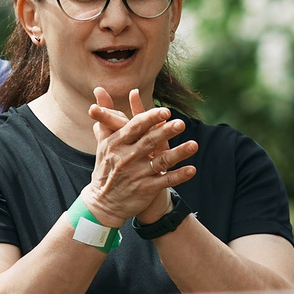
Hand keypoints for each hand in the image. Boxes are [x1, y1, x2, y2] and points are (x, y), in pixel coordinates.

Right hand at [83, 89, 198, 225]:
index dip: (150, 119)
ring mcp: (136, 175)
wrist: (102, 203)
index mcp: (116, 144)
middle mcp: (126, 158)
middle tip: (181, 123)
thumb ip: (105, 114)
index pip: (135, 128)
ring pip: (160, 161)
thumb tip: (99, 90)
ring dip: (178, 153)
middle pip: (149, 142)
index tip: (165, 111)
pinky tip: (192, 169)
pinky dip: (178, 176)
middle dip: (166, 132)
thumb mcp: (103, 141)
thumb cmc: (106, 167)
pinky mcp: (145, 189)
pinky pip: (165, 181)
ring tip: (194, 145)